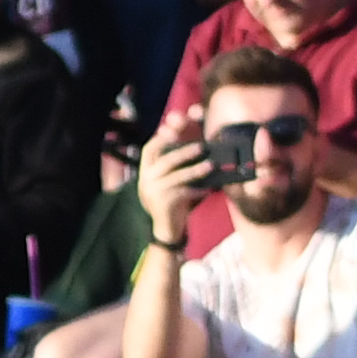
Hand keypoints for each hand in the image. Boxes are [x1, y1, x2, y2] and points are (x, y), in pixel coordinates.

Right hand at [135, 112, 209, 244]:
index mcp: (146, 171)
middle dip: (183, 152)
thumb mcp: (174, 179)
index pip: (150, 149)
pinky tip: (207, 190)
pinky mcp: (163, 203)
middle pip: (165, 160)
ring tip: (210, 165)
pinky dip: (197, 190)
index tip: (176, 128)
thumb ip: (180, 164)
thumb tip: (198, 143)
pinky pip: (183, 192)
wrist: (168, 229)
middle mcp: (146, 180)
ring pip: (176, 176)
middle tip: (201, 147)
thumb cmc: (176, 199)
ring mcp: (152, 192)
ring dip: (195, 170)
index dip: (162, 137)